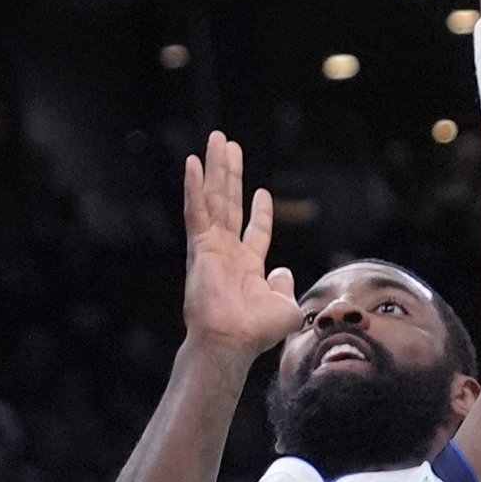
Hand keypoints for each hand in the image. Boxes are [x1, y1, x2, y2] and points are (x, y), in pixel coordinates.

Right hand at [180, 132, 300, 361]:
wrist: (232, 342)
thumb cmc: (255, 334)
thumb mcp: (286, 309)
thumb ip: (286, 289)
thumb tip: (284, 273)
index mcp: (248, 267)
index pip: (255, 231)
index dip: (260, 212)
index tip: (262, 192)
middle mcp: (227, 252)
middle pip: (229, 203)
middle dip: (230, 173)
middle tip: (228, 144)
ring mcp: (212, 247)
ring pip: (213, 198)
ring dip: (215, 168)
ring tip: (217, 139)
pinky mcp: (199, 246)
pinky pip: (196, 211)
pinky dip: (194, 187)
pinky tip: (193, 163)